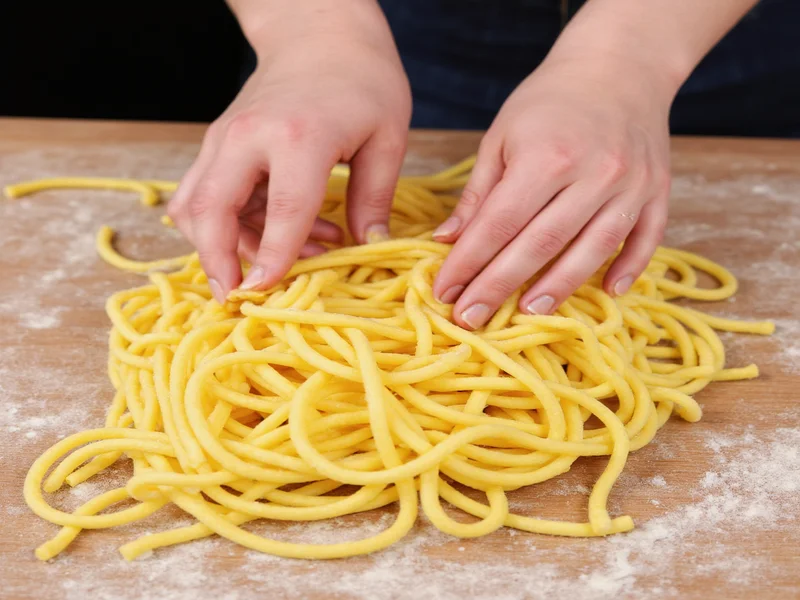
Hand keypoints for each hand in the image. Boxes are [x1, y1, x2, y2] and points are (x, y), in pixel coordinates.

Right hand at [168, 8, 410, 302]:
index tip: (265, 293)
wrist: (318, 33)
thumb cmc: (362, 81)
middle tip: (234, 297)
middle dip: (216, 261)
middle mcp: (248, 136)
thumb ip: (375, 198)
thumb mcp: (387, 137)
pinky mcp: (218, 144)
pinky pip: (203, 195)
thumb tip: (370, 247)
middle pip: (210, 210)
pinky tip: (274, 233)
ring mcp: (224, 138)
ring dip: (224, 245)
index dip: (275, 258)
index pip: (283, 210)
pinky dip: (227, 226)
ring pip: (195, 205)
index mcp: (300, 135)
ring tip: (277, 261)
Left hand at [431, 53, 674, 329]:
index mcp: (546, 155)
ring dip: (559, 287)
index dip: (469, 262)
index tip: (444, 292)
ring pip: (592, 249)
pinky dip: (629, 267)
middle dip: (500, 286)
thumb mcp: (502, 136)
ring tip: (529, 314)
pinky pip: (646, 237)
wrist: (618, 65)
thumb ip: (478, 193)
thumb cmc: (549, 101)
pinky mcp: (658, 190)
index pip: (499, 223)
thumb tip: (447, 240)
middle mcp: (592, 172)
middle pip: (540, 244)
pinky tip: (609, 291)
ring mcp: (630, 184)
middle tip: (471, 319)